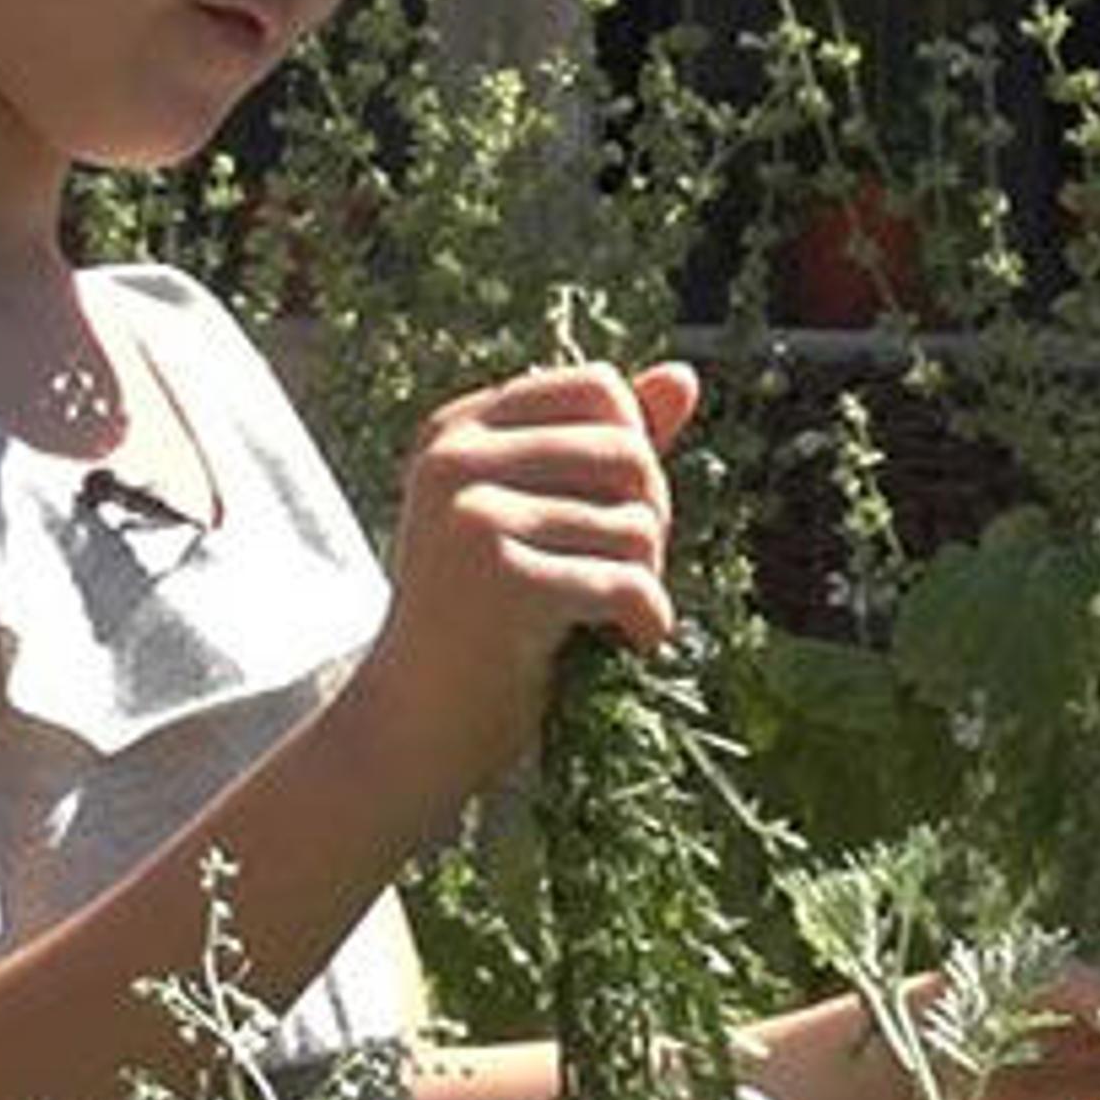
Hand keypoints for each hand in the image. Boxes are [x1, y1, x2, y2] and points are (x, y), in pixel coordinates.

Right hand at [346, 360, 701, 799]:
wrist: (415, 723)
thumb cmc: (485, 615)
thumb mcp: (539, 511)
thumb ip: (606, 444)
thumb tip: (684, 376)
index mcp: (458, 428)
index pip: (600, 389)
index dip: (636, 448)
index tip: (614, 510)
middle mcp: (455, 460)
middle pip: (629, 453)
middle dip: (652, 517)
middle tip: (626, 571)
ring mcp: (471, 517)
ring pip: (636, 522)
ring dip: (647, 575)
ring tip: (613, 611)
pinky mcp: (499, 580)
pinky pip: (626, 580)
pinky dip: (649, 618)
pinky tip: (634, 640)